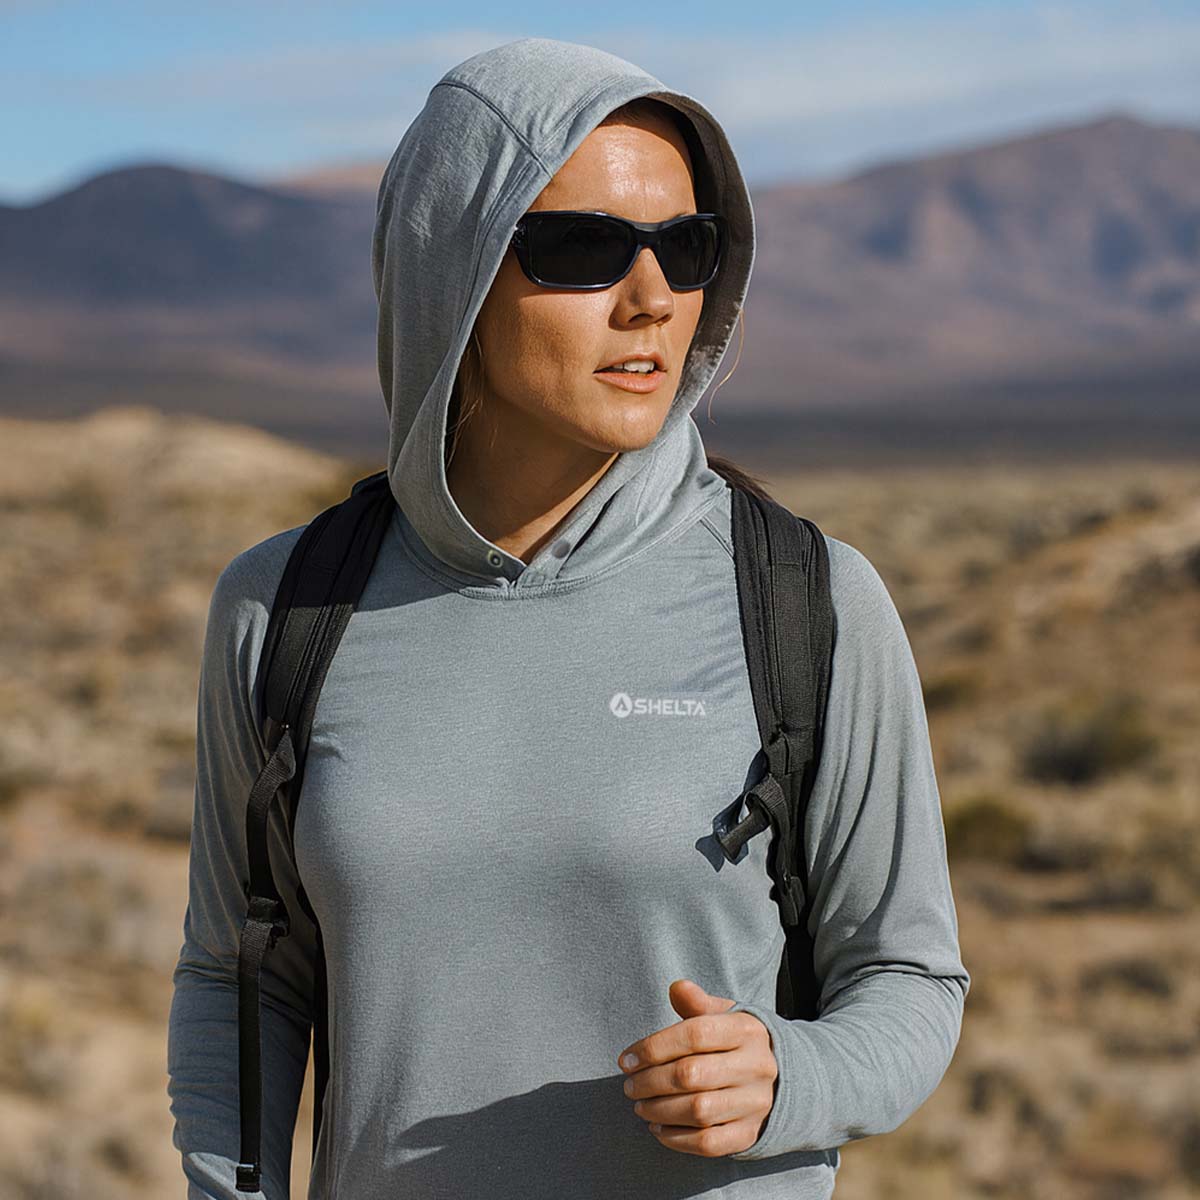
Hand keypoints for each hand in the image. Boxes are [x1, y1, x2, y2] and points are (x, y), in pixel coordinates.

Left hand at [616, 978, 777, 1156]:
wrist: (786, 1078)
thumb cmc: (738, 1042)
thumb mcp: (724, 1015)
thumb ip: (697, 1003)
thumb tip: (676, 987)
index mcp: (746, 1030)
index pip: (694, 1034)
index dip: (654, 1047)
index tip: (626, 1059)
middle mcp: (756, 1066)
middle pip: (692, 1075)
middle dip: (650, 1081)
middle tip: (629, 1085)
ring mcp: (756, 1103)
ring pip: (698, 1111)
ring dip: (659, 1110)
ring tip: (640, 1105)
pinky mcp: (751, 1134)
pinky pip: (709, 1143)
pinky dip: (677, 1138)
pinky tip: (658, 1127)